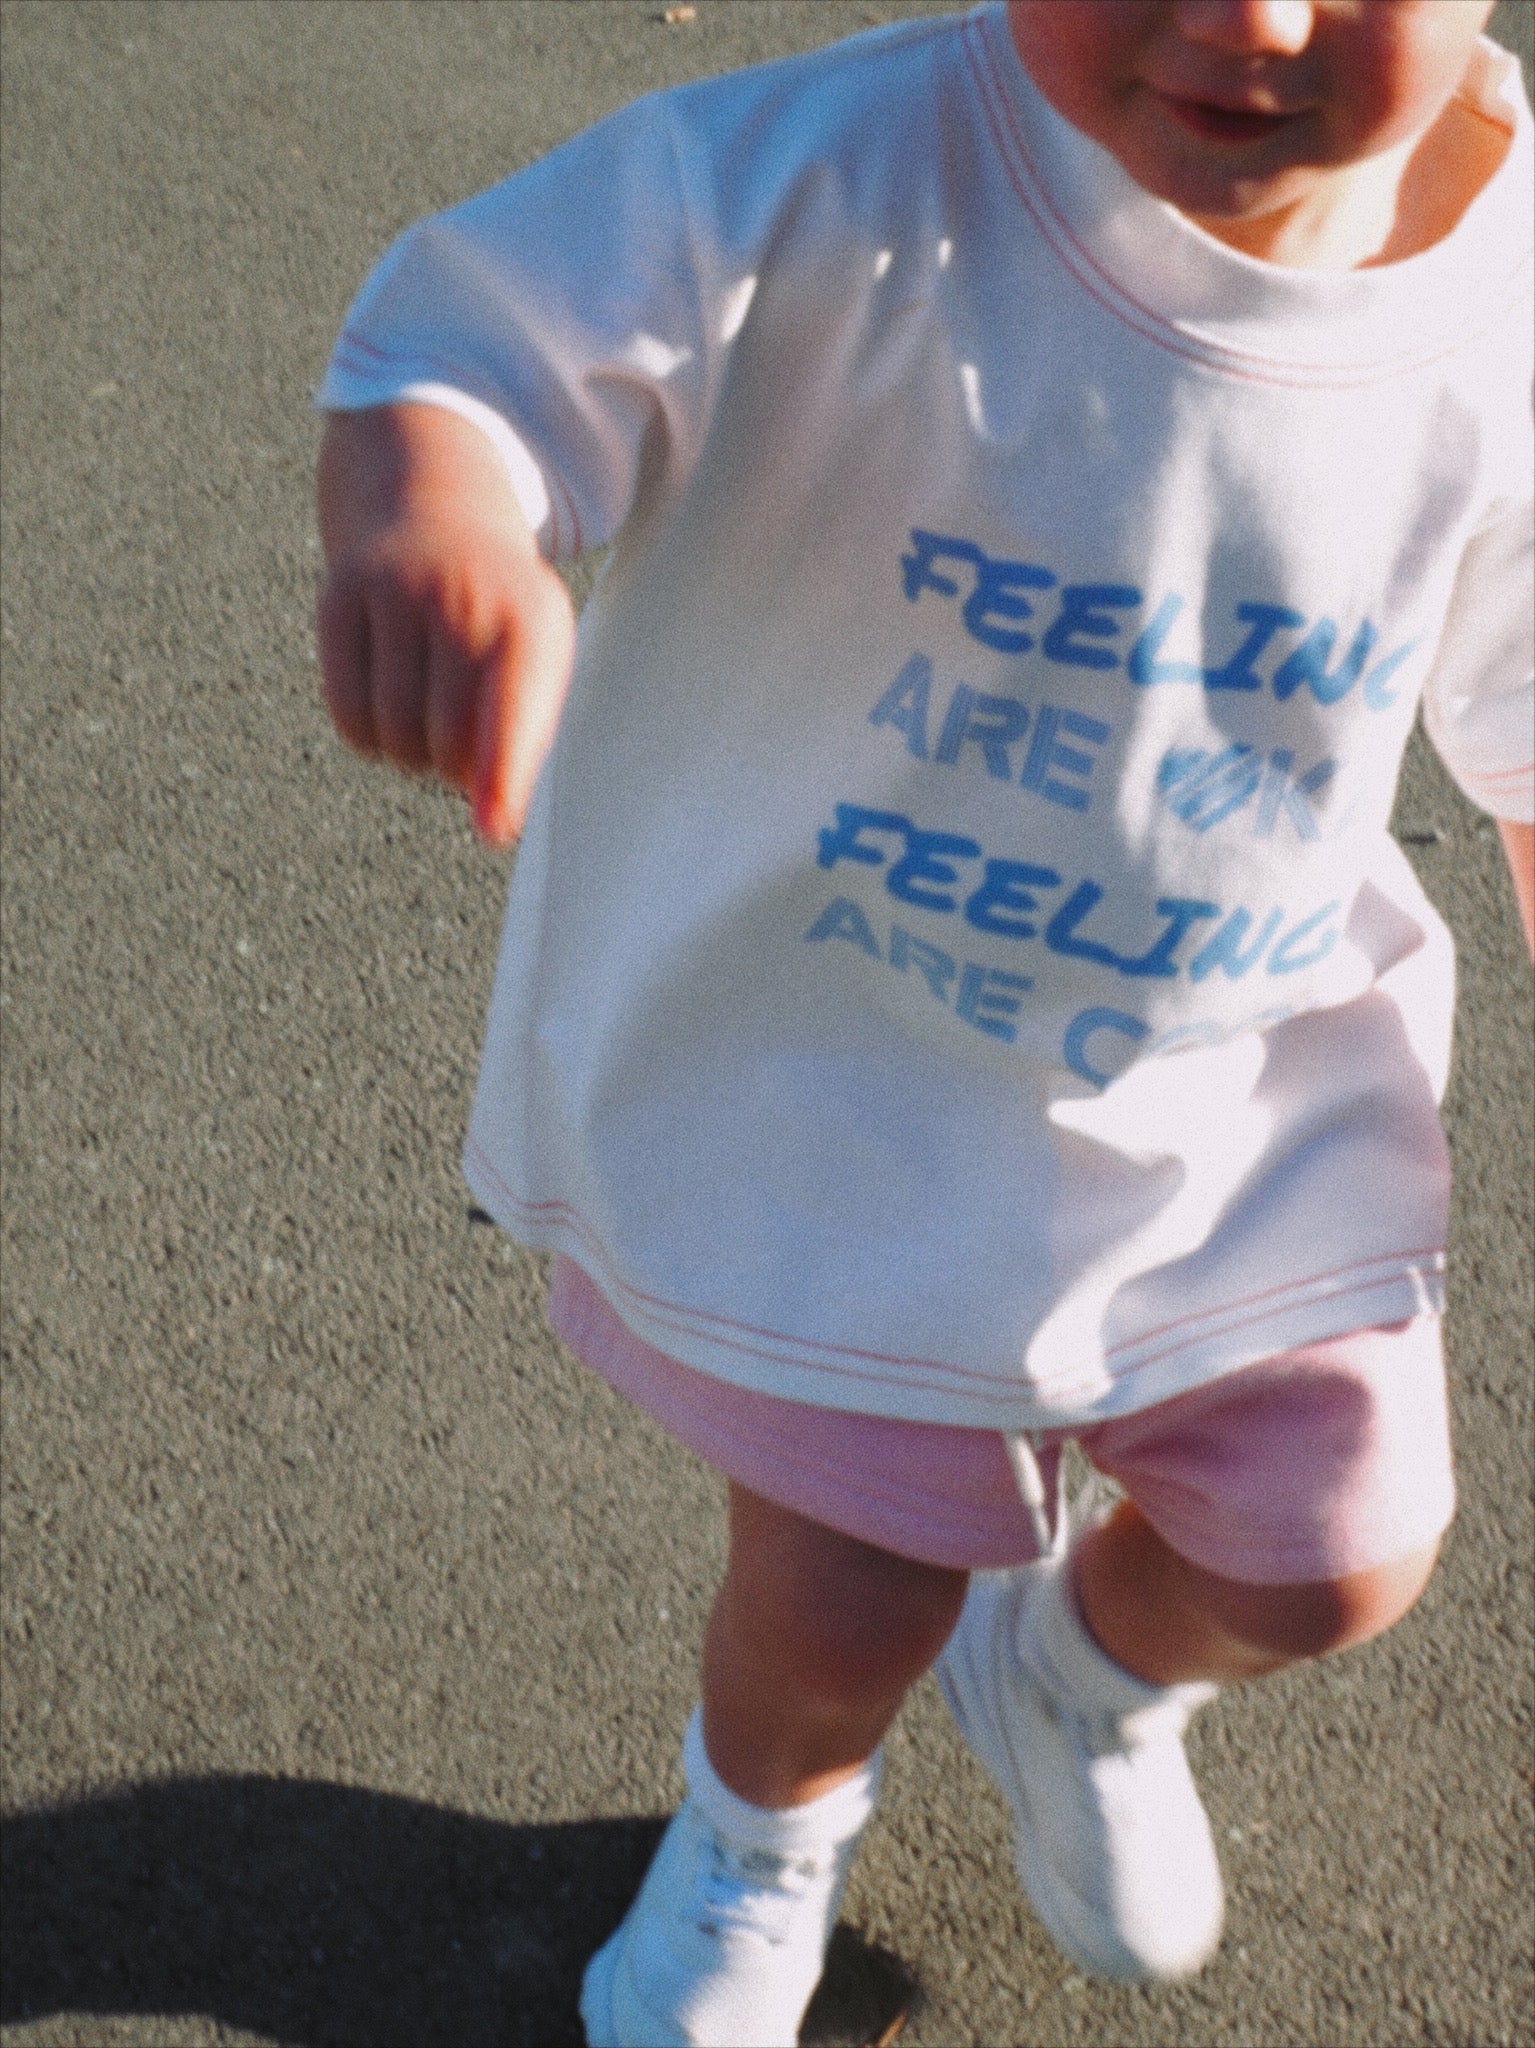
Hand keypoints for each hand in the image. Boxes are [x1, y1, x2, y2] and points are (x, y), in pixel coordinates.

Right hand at [315, 403, 574, 844]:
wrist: (435, 511)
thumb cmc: (499, 617)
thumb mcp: (536, 654)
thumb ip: (524, 735)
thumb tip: (491, 823)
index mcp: (528, 620)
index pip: (510, 713)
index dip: (502, 777)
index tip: (493, 832)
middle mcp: (462, 599)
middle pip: (446, 739)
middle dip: (455, 769)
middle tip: (462, 752)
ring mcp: (395, 593)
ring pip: (393, 733)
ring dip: (411, 757)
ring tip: (429, 726)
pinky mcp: (340, 600)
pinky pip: (348, 713)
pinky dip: (369, 738)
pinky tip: (389, 714)